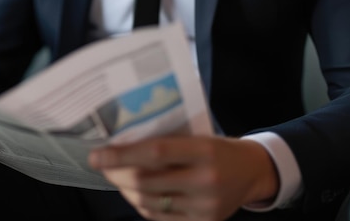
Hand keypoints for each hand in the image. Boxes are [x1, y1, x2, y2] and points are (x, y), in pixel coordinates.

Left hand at [88, 136, 278, 220]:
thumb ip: (166, 141)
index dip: (121, 155)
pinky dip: (141, 205)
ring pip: (149, 202)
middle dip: (116, 174)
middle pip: (146, 181)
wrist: (253, 171)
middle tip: (101, 165)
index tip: (96, 155)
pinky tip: (135, 193)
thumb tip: (119, 143)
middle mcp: (206, 180)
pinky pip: (160, 218)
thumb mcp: (197, 136)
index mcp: (204, 150)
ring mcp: (206, 206)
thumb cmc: (216, 148)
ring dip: (125, 190)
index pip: (155, 153)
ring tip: (116, 177)